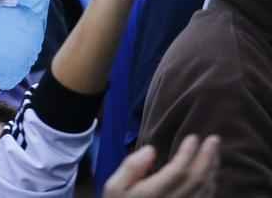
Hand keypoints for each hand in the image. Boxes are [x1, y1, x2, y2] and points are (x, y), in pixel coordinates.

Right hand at [103, 136, 219, 197]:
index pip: (178, 172)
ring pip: (206, 190)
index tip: (193, 137)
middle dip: (208, 158)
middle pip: (197, 180)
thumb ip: (131, 167)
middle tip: (214, 139)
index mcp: (154, 194)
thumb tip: (151, 150)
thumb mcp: (114, 187)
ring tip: (214, 152)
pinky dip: (212, 184)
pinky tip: (211, 174)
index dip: (188, 153)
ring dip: (212, 170)